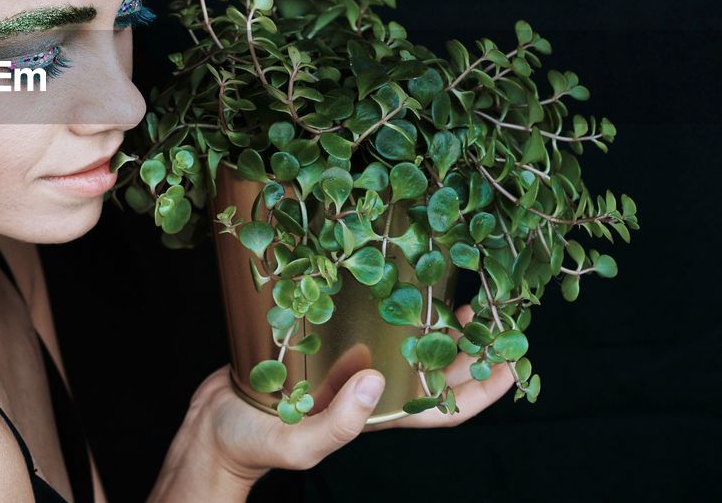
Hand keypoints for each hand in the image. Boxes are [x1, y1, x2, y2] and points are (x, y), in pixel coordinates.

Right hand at [187, 303, 514, 483]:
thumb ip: (339, 423)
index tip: (515, 359)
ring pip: (403, 345)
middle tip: (489, 309)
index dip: (484, 389)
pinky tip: (383, 281)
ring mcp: (344, 369)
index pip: (445, 408)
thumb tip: (375, 381)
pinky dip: (381, 306)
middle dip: (467, 346)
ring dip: (432, 323)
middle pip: (433, 370)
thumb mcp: (299, 443)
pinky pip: (361, 326)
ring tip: (452, 292)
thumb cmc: (253, 444)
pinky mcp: (318, 346)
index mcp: (375, 417)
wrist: (211, 429)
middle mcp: (368, 390)